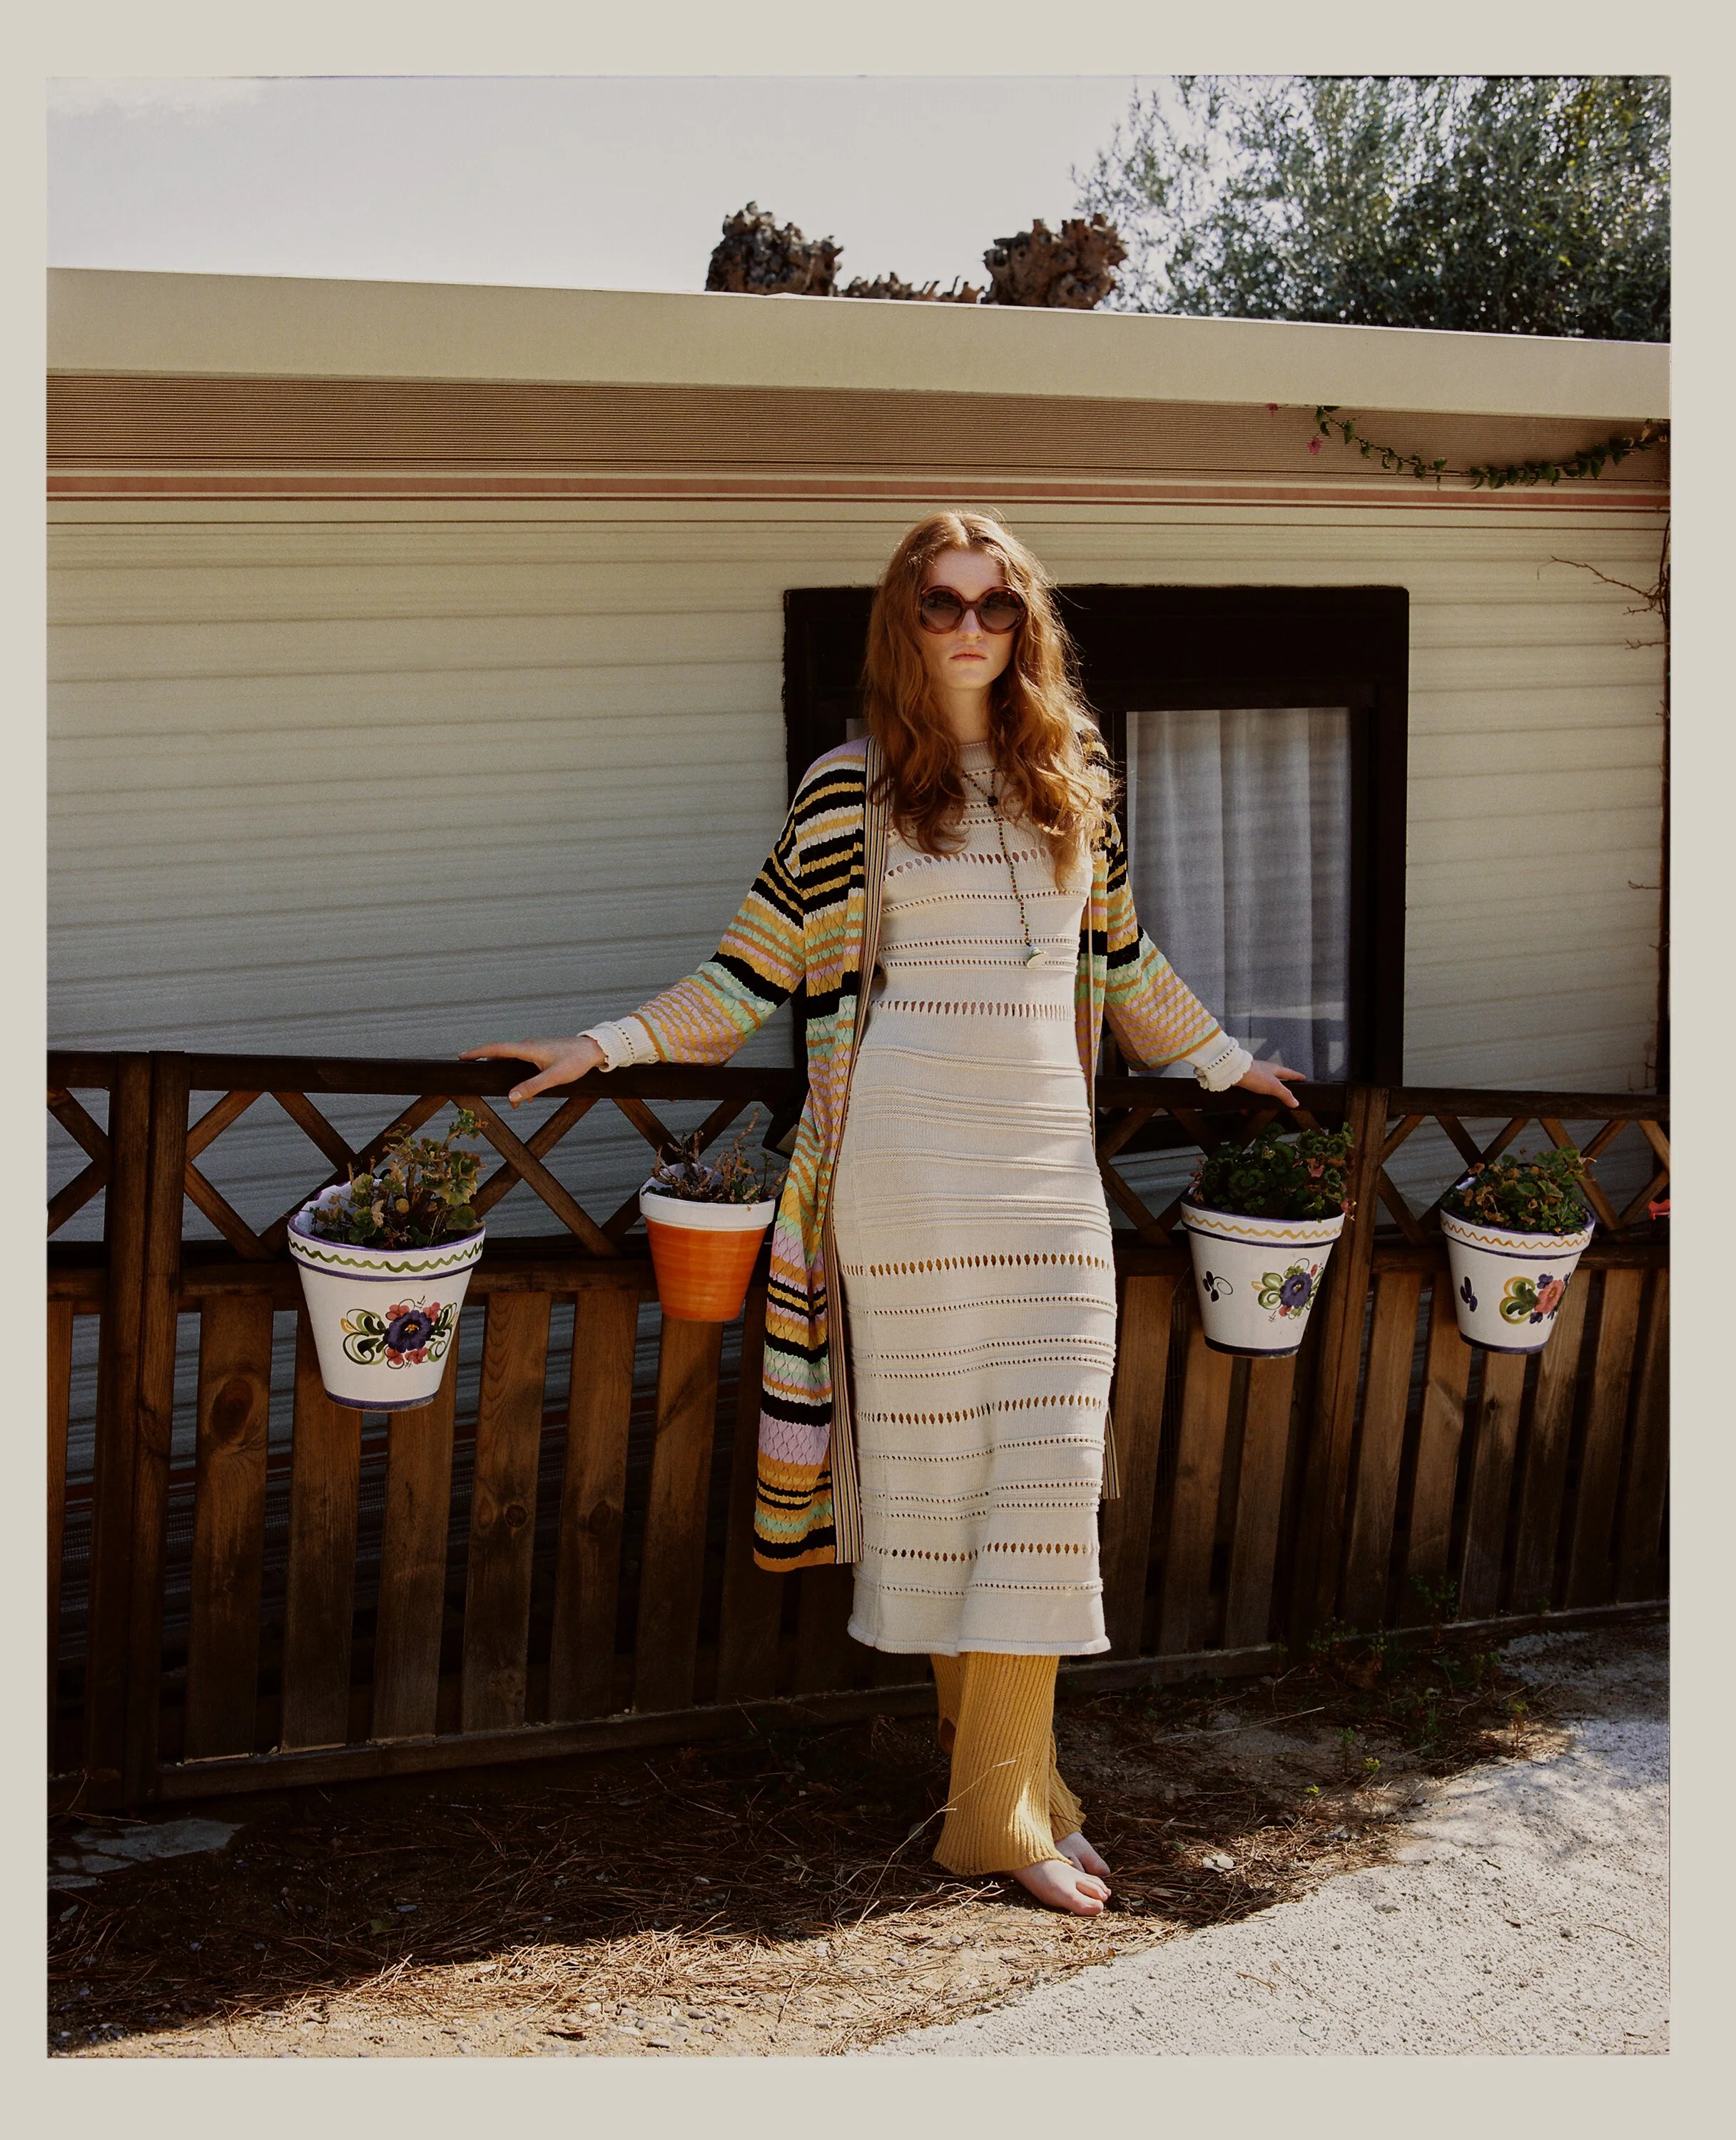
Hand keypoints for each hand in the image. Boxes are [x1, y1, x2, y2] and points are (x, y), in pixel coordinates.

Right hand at [458, 1035, 604, 1106]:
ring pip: (513, 1062)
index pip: (496, 1049)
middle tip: (475, 1074)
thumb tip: (512, 1098)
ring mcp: (534, 1049)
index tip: (462, 1056)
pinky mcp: (541, 1054)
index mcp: (527, 1049)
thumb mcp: (554, 1077)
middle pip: (500, 1054)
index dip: (477, 1052)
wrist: (593, 1049)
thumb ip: (532, 1087)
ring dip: (508, 1077)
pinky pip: (524, 1064)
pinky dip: (521, 1078)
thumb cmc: (576, 1060)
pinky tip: (529, 1095)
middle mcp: (528, 1046)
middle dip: (488, 1066)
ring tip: (511, 1099)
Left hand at [1235, 1060, 1305, 1109]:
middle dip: (1278, 1090)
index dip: (1297, 1077)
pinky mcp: (1243, 1082)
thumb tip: (1296, 1102)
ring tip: (1262, 1109)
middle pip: (1275, 1081)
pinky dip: (1248, 1103)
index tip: (1303, 1079)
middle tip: (1283, 1098)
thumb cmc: (1255, 1075)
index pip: (1289, 1073)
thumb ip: (1285, 1095)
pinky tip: (1245, 1110)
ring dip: (1261, 1100)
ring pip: (1260, 1089)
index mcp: (1274, 1069)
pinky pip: (1248, 1094)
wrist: (1232, 1072)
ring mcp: (1253, 1076)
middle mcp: (1264, 1071)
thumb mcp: (1274, 1086)